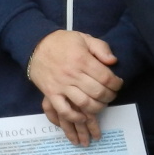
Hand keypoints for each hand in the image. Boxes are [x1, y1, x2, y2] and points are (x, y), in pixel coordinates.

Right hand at [28, 30, 121, 145]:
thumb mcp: (83, 38)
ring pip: (84, 103)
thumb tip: (113, 61)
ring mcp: (61, 85)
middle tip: (112, 95)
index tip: (118, 84)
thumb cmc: (61, 42)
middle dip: (110, 96)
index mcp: (82, 59)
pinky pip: (64, 110)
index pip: (106, 77)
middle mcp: (72, 74)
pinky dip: (75, 117)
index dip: (116, 83)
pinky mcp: (51, 94)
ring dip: (97, 107)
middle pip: (98, 92)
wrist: (35, 45)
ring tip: (101, 104)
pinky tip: (84, 116)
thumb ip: (100, 48)